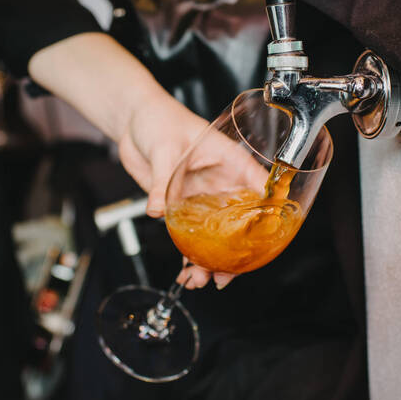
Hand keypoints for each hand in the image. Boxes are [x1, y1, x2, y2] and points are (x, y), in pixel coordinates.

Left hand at [28, 32, 261, 290]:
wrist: (133, 121)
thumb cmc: (159, 118)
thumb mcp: (165, 146)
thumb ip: (162, 181)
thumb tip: (157, 209)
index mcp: (231, 162)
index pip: (259, 190)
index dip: (267, 218)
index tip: (264, 244)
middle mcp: (221, 182)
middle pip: (238, 224)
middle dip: (234, 254)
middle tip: (223, 276)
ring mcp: (201, 196)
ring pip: (215, 236)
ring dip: (208, 260)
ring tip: (197, 280)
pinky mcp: (181, 205)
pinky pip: (190, 235)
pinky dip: (188, 254)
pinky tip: (185, 271)